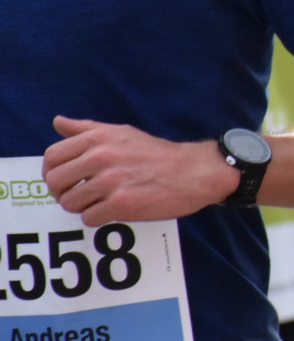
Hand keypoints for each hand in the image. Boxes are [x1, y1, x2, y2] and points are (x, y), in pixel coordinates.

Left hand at [42, 117, 238, 225]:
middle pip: (56, 181)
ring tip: (99, 202)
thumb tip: (57, 122)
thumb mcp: (122, 132)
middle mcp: (102, 157)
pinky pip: (89, 218)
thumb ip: (86, 128)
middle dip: (63, 192)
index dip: (52, 171)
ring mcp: (111, 181)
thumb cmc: (156, 154)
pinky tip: (112, 210)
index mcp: (99, 138)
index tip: (65, 179)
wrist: (194, 172)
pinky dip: (97, 218)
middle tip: (80, 194)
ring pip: (70, 202)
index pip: (52, 157)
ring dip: (81, 206)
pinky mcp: (122, 204)